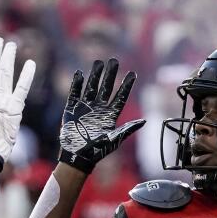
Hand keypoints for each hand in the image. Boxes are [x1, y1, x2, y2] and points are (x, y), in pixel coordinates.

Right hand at [58, 58, 144, 172]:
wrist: (79, 156)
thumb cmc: (98, 151)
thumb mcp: (114, 139)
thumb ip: (127, 129)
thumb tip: (144, 121)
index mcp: (109, 115)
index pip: (120, 97)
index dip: (126, 86)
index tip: (132, 74)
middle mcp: (98, 109)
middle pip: (105, 88)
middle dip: (110, 75)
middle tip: (114, 60)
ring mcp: (85, 108)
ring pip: (91, 88)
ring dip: (95, 76)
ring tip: (98, 62)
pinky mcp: (72, 110)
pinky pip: (74, 94)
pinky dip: (76, 85)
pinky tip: (79, 74)